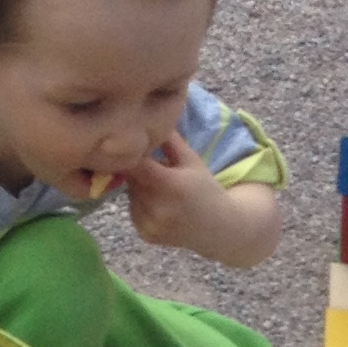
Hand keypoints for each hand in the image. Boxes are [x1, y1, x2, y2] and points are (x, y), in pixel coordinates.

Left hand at [124, 137, 276, 263]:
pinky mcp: (145, 234)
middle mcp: (158, 208)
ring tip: (160, 185)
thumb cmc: (204, 188)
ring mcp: (150, 224)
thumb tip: (148, 112)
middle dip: (137, 168)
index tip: (135, 145)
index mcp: (170, 185)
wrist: (218, 228)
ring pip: (129, 194)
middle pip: (130, 178)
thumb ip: (168, 138)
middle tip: (153, 164)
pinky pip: (132, 209)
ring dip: (137, 185)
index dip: (133, 153)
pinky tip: (159, 202)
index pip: (135, 163)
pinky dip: (140, 202)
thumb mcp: (190, 158)